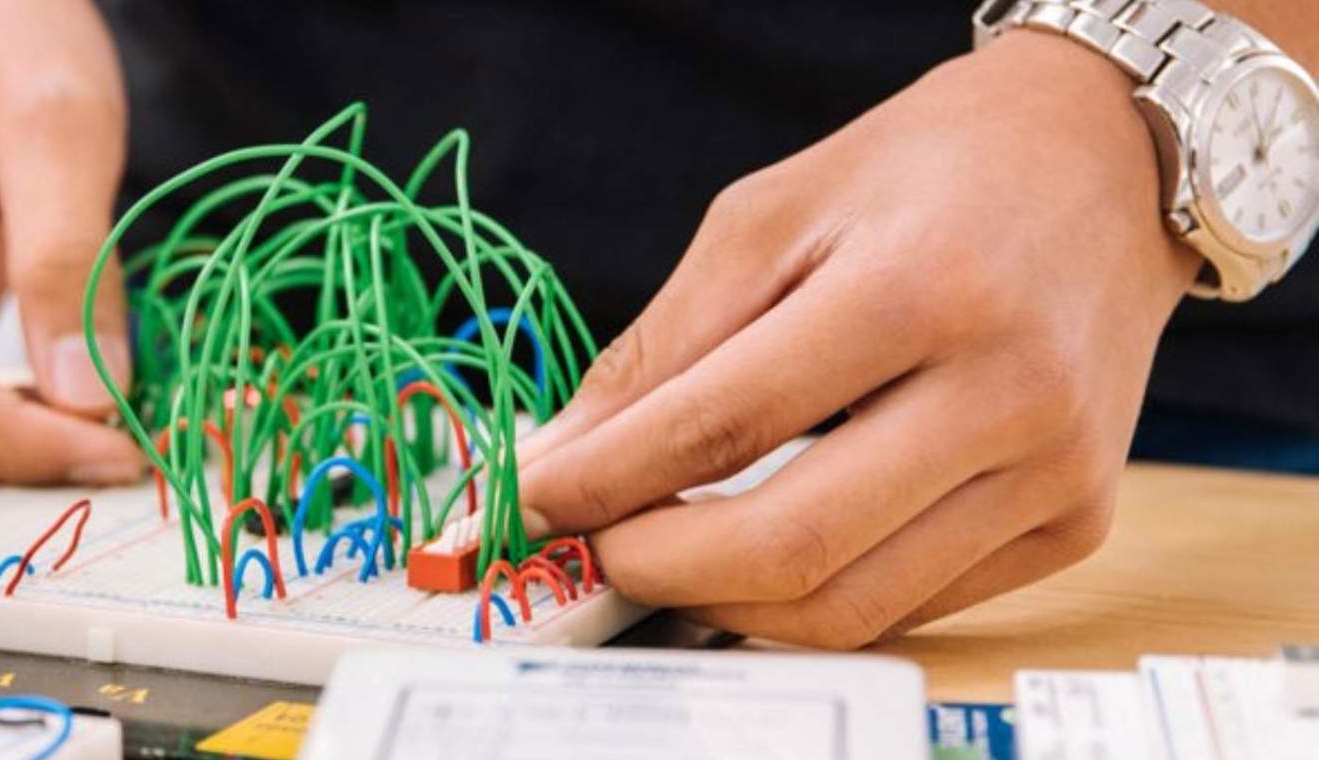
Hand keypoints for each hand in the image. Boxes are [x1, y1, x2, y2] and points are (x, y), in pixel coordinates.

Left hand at [517, 32, 1201, 647]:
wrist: (1105, 161)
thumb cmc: (925, 172)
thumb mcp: (770, 214)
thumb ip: (665, 346)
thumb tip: (564, 458)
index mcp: (920, 289)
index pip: (724, 427)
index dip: (607, 482)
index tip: (532, 500)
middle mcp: (1005, 392)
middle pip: (790, 545)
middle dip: (655, 567)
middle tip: (590, 549)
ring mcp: (1053, 471)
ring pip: (849, 606)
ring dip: (723, 602)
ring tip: (661, 554)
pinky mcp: (1076, 521)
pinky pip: (911, 605)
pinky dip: (811, 596)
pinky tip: (757, 553)